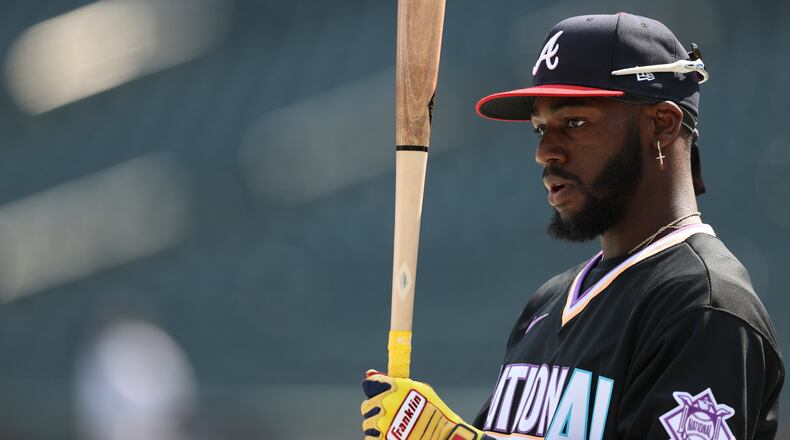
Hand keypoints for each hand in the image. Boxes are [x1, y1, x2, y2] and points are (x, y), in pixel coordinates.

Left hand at [360, 369, 487, 439]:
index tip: (375, 392)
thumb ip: (395, 382)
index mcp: (394, 387)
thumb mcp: (419, 389)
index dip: (373, 389)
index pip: (370, 384)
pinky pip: (370, 438)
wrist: (444, 435)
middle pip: (366, 406)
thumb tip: (370, 374)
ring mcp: (382, 424)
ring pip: (368, 424)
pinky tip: (391, 437)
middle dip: (375, 409)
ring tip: (394, 429)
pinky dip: (378, 439)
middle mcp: (385, 404)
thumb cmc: (433, 410)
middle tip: (390, 415)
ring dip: (377, 426)